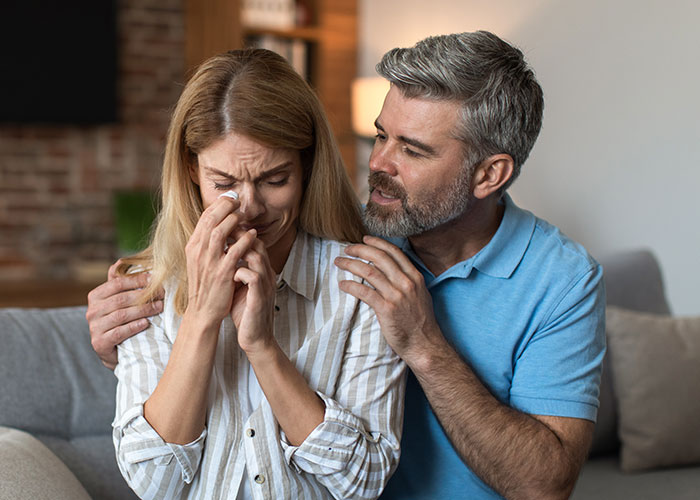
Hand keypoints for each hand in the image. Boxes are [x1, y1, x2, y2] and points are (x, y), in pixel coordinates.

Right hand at [86, 259, 163, 369]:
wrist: (114, 351)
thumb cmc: (119, 321)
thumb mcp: (118, 300)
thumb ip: (119, 283)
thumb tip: (121, 261)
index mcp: (96, 296)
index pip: (117, 283)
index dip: (137, 280)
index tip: (155, 278)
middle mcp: (92, 311)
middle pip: (121, 299)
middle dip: (144, 296)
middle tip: (163, 294)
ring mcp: (94, 328)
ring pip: (121, 315)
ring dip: (143, 310)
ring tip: (159, 307)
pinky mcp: (99, 343)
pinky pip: (119, 333)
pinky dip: (134, 327)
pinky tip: (146, 323)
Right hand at [184, 195, 256, 329]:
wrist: (203, 311)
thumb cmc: (206, 285)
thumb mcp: (201, 261)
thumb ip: (208, 243)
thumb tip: (220, 224)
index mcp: (193, 247)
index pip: (203, 219)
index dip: (217, 206)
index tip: (229, 198)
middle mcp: (198, 252)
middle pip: (210, 221)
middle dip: (224, 207)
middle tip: (237, 200)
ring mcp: (209, 263)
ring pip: (219, 233)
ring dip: (233, 220)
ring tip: (243, 215)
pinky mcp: (222, 274)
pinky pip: (234, 252)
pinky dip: (244, 240)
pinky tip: (253, 235)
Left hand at [230, 236, 276, 354]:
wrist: (256, 338)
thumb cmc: (245, 311)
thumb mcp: (240, 286)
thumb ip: (235, 269)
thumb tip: (222, 253)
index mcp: (261, 270)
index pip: (252, 242)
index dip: (237, 232)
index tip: (220, 226)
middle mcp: (266, 274)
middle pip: (256, 243)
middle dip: (237, 234)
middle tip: (220, 229)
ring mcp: (265, 285)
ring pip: (257, 256)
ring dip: (239, 250)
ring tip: (223, 248)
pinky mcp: (260, 297)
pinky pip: (253, 277)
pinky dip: (240, 272)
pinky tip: (229, 274)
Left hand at [334, 235, 443, 364]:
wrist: (424, 344)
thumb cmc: (421, 322)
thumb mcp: (421, 295)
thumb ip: (408, 281)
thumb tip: (391, 270)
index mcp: (415, 277)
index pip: (394, 252)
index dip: (377, 243)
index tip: (365, 239)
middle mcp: (406, 283)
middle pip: (379, 258)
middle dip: (360, 250)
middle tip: (347, 249)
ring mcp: (396, 296)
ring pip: (369, 272)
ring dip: (350, 264)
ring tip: (339, 262)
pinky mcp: (386, 309)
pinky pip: (364, 292)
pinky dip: (351, 286)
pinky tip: (343, 284)